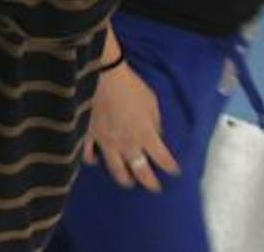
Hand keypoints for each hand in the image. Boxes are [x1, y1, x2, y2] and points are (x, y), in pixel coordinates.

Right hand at [83, 62, 179, 191]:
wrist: (101, 75)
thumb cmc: (130, 86)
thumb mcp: (151, 102)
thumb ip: (155, 122)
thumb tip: (155, 134)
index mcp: (146, 135)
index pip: (163, 159)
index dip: (171, 168)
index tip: (174, 172)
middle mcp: (128, 145)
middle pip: (141, 172)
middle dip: (150, 183)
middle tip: (154, 187)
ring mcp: (106, 143)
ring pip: (116, 170)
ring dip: (124, 179)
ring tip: (128, 182)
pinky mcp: (88, 136)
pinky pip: (89, 154)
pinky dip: (92, 160)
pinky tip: (95, 161)